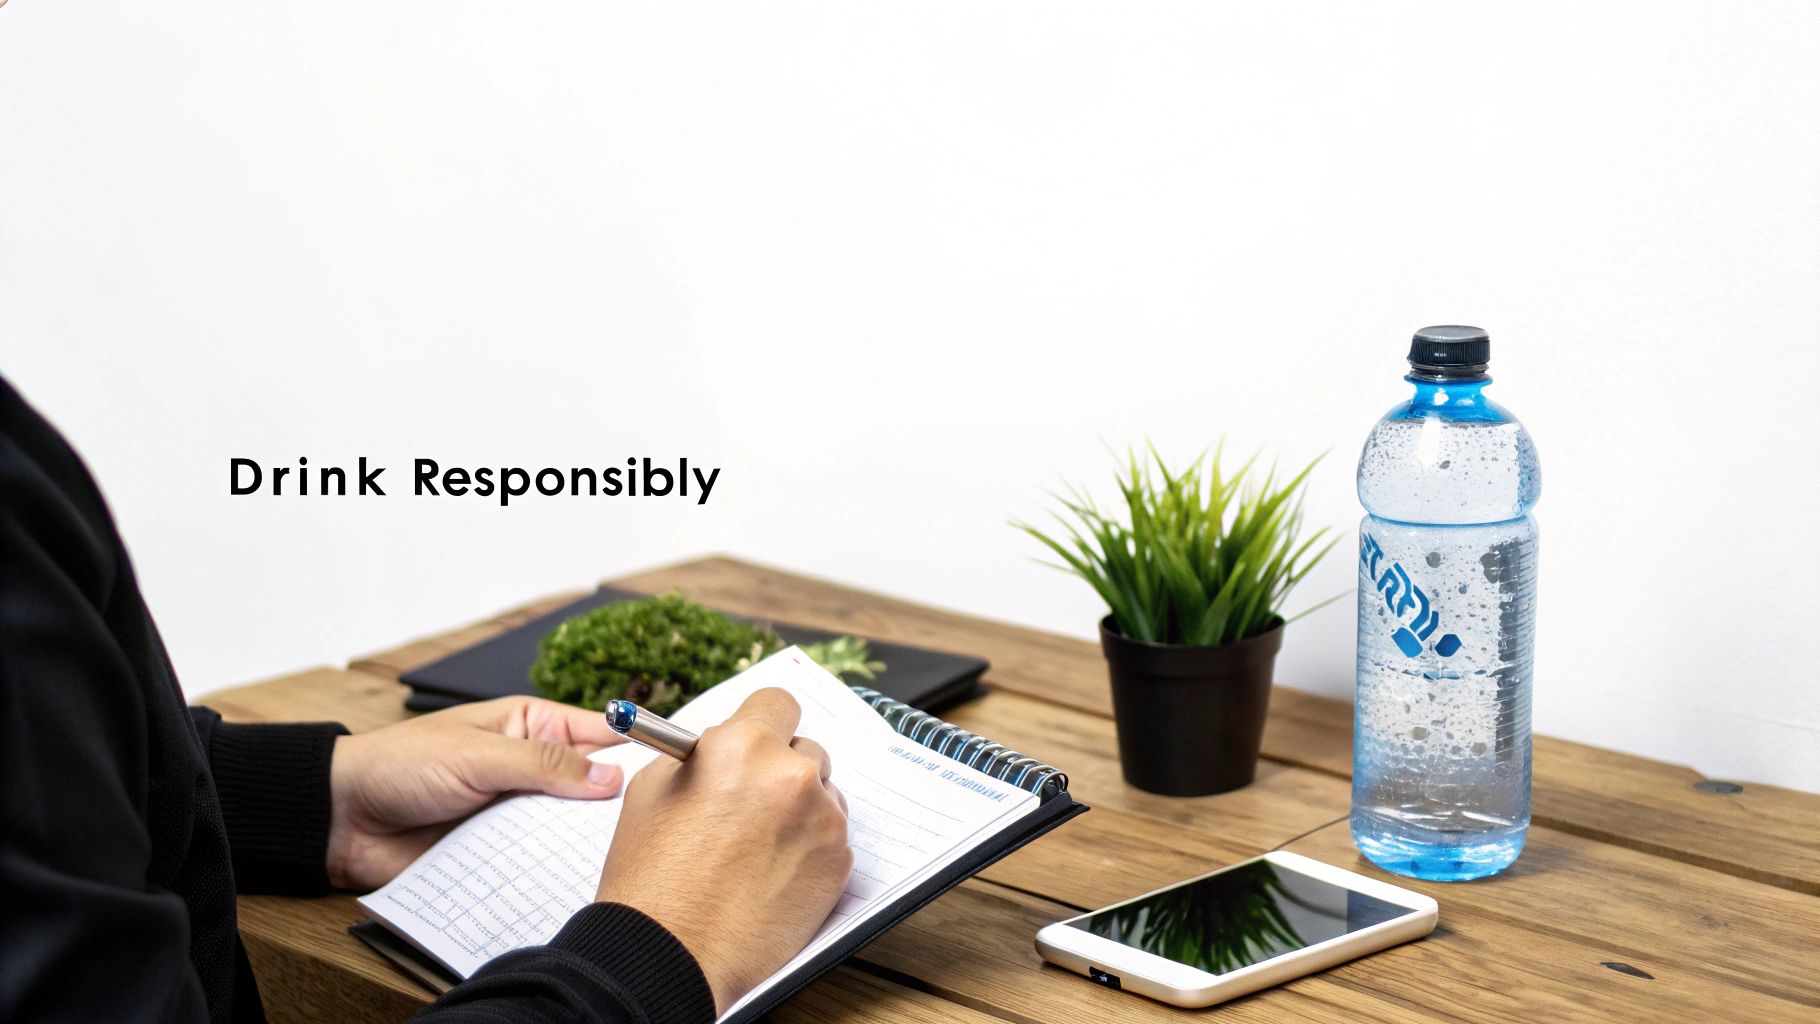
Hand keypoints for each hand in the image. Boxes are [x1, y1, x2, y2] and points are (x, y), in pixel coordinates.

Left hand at [327, 697, 626, 889]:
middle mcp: (529, 769)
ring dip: (577, 843)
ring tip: (614, 858)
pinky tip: (569, 881)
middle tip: (645, 825)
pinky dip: (548, 872)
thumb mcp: (479, 755)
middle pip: (589, 789)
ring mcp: (514, 812)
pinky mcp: (497, 853)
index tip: (672, 764)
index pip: (597, 733)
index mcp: (530, 726)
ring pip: (565, 830)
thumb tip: (611, 776)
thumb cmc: (400, 765)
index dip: (634, 746)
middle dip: (610, 807)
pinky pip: (534, 864)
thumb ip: (546, 766)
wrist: (341, 819)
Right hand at [597, 688, 851, 1012]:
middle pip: (806, 750)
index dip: (765, 722)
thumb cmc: (651, 876)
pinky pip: (831, 838)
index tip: (760, 740)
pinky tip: (771, 875)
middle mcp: (791, 775)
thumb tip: (725, 744)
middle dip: (781, 771)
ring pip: (823, 795)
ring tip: (756, 849)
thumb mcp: (654, 788)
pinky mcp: (839, 863)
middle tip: (751, 805)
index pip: (779, 703)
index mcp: (743, 746)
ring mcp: (822, 820)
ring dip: (799, 810)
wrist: (669, 954)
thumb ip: (701, 754)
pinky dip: (809, 850)